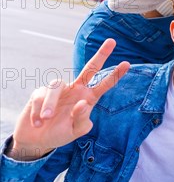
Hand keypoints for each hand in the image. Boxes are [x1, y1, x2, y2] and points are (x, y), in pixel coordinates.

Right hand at [8, 39, 128, 160]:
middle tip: (112, 42)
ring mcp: (59, 90)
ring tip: (46, 119)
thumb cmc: (60, 133)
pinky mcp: (40, 92)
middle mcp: (75, 90)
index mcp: (87, 99)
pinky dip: (38, 112)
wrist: (37, 140)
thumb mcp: (75, 131)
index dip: (115, 75)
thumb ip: (81, 119)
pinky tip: (38, 122)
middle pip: (89, 69)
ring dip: (50, 105)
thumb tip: (82, 103)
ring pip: (56, 87)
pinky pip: (40, 98)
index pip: (103, 85)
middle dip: (101, 55)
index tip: (127, 64)